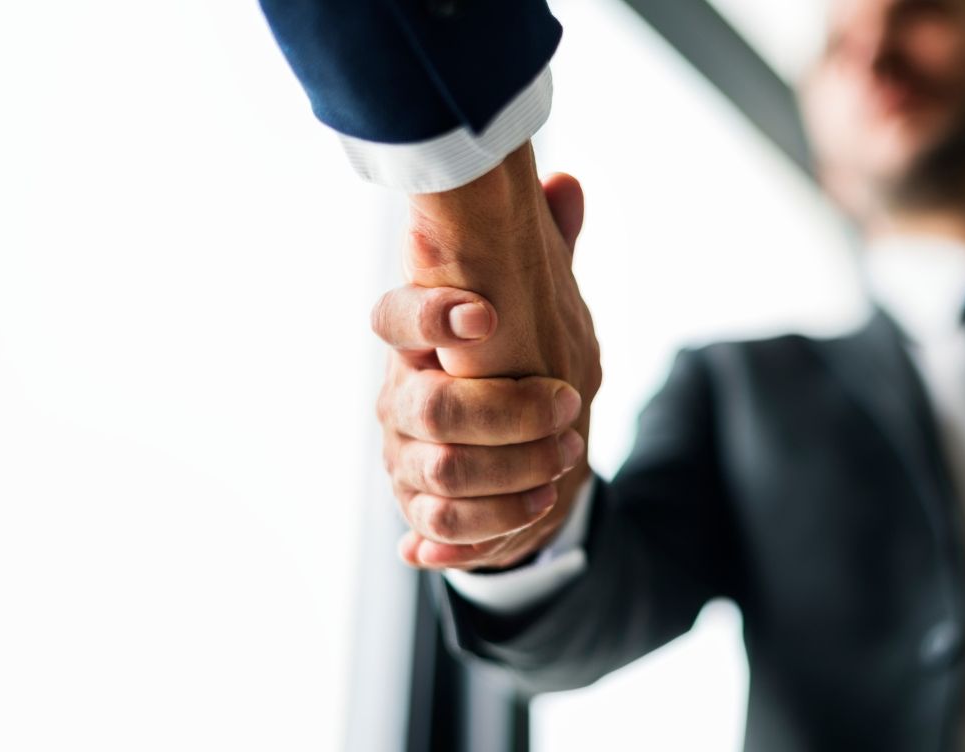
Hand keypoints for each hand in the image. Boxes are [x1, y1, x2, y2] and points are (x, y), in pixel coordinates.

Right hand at [373, 144, 601, 569]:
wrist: (501, 446)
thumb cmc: (515, 359)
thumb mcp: (536, 302)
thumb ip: (547, 248)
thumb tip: (566, 185)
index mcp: (417, 340)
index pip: (394, 317)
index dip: (431, 315)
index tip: (487, 315)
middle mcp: (399, 397)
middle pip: (431, 408)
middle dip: (509, 413)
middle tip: (571, 405)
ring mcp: (403, 457)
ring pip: (441, 474)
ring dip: (512, 473)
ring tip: (566, 460)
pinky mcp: (418, 508)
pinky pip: (439, 528)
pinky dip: (485, 526)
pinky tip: (532, 509)